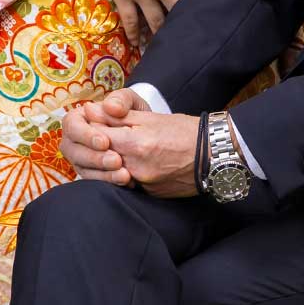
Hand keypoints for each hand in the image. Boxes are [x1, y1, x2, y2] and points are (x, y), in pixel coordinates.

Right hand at [62, 87, 148, 183]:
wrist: (145, 135)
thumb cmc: (132, 114)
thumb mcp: (130, 102)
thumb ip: (121, 99)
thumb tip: (110, 106)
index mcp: (79, 118)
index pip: (71, 125)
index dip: (85, 135)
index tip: (105, 142)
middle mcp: (74, 140)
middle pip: (73, 150)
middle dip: (95, 157)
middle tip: (116, 160)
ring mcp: (80, 158)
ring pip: (83, 169)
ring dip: (103, 173)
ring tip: (124, 174)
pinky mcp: (91, 173)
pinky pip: (94, 181)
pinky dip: (108, 182)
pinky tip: (125, 181)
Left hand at [62, 89, 200, 195]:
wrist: (213, 155)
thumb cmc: (185, 132)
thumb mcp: (152, 117)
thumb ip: (118, 116)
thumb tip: (89, 111)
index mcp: (135, 144)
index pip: (97, 136)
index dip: (92, 127)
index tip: (94, 121)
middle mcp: (136, 167)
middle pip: (101, 157)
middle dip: (97, 146)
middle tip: (103, 135)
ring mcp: (142, 184)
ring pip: (111, 172)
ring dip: (108, 160)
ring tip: (118, 148)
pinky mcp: (149, 193)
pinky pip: (127, 184)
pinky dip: (123, 173)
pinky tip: (130, 163)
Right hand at [93, 0, 192, 42]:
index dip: (198, 6)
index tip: (201, 16)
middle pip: (178, 12)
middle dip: (182, 24)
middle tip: (186, 36)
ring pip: (156, 21)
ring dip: (160, 34)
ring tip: (163, 45)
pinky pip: (130, 21)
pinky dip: (134, 34)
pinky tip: (137, 44)